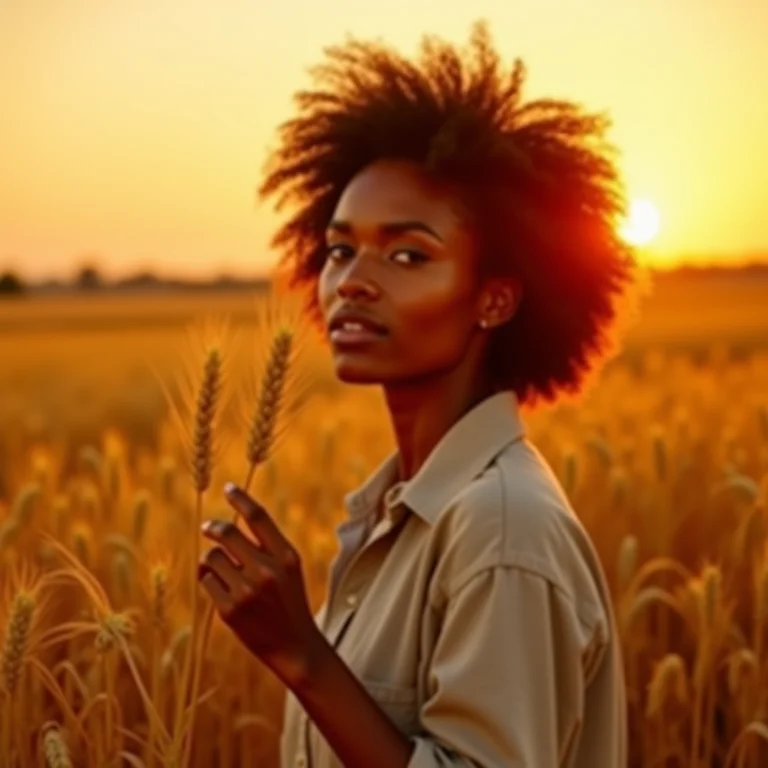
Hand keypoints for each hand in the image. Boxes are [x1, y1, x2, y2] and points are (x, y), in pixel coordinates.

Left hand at [198, 482, 324, 686]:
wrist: (295, 647)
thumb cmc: (289, 602)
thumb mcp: (289, 569)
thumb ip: (266, 546)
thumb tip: (226, 526)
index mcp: (286, 556)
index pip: (259, 518)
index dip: (241, 499)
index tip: (227, 488)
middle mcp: (267, 570)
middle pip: (227, 533)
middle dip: (213, 528)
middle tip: (208, 529)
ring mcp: (247, 591)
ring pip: (211, 557)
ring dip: (212, 560)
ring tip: (224, 573)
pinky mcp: (229, 610)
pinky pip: (206, 580)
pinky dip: (209, 581)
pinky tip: (222, 590)